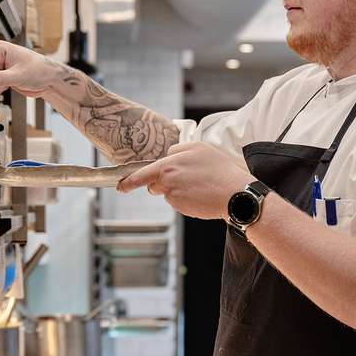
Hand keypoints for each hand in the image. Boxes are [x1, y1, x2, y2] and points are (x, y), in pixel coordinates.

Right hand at [0, 40, 65, 96]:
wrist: (50, 80)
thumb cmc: (40, 71)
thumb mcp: (18, 75)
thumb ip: (0, 78)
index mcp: (1, 48)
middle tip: (7, 82)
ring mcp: (1, 67)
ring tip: (11, 83)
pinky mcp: (4, 76)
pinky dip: (0, 89)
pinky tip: (10, 86)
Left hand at [118, 142, 253, 219]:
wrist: (234, 193)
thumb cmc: (221, 169)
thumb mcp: (200, 148)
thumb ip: (178, 150)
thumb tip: (166, 156)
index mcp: (169, 164)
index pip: (143, 173)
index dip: (130, 181)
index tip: (120, 186)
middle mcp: (168, 181)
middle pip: (154, 184)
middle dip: (162, 183)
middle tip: (186, 179)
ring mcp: (173, 196)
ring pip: (167, 193)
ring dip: (177, 190)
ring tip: (199, 185)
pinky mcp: (181, 208)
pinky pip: (178, 203)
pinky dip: (186, 199)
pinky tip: (200, 194)